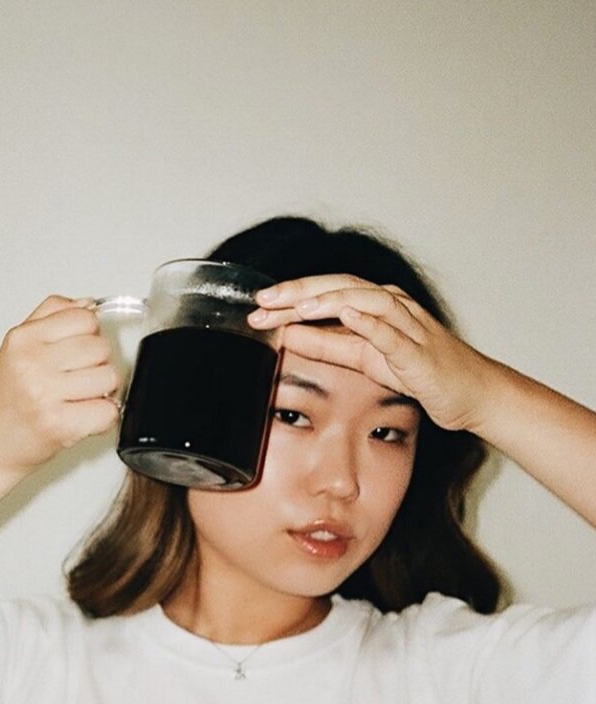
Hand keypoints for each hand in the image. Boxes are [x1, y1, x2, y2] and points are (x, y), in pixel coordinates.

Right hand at [0, 295, 120, 472]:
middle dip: (96, 364)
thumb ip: (52, 317)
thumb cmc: (6, 400)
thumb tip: (87, 303)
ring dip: (101, 391)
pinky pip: (107, 411)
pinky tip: (82, 415)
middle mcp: (31, 364)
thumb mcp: (17, 347)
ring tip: (78, 398)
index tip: (78, 350)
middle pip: (100, 347)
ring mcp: (45, 395)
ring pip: (109, 378)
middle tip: (76, 379)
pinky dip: (102, 416)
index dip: (89, 334)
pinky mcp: (59, 426)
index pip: (85, 317)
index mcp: (23, 339)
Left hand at [247, 274, 494, 431]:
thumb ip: (327, 345)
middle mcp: (391, 306)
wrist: (470, 394)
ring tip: (297, 305)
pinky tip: (347, 314)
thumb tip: (287, 334)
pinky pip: (393, 330)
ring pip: (365, 300)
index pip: (325, 293)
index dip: (290, 297)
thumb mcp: (363, 358)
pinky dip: (369, 320)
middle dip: (299, 292)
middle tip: (263, 299)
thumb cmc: (420, 371)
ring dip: (328, 300)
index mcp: (374, 306)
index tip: (256, 305)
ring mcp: (408, 324)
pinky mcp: (420, 350)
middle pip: (340, 287)